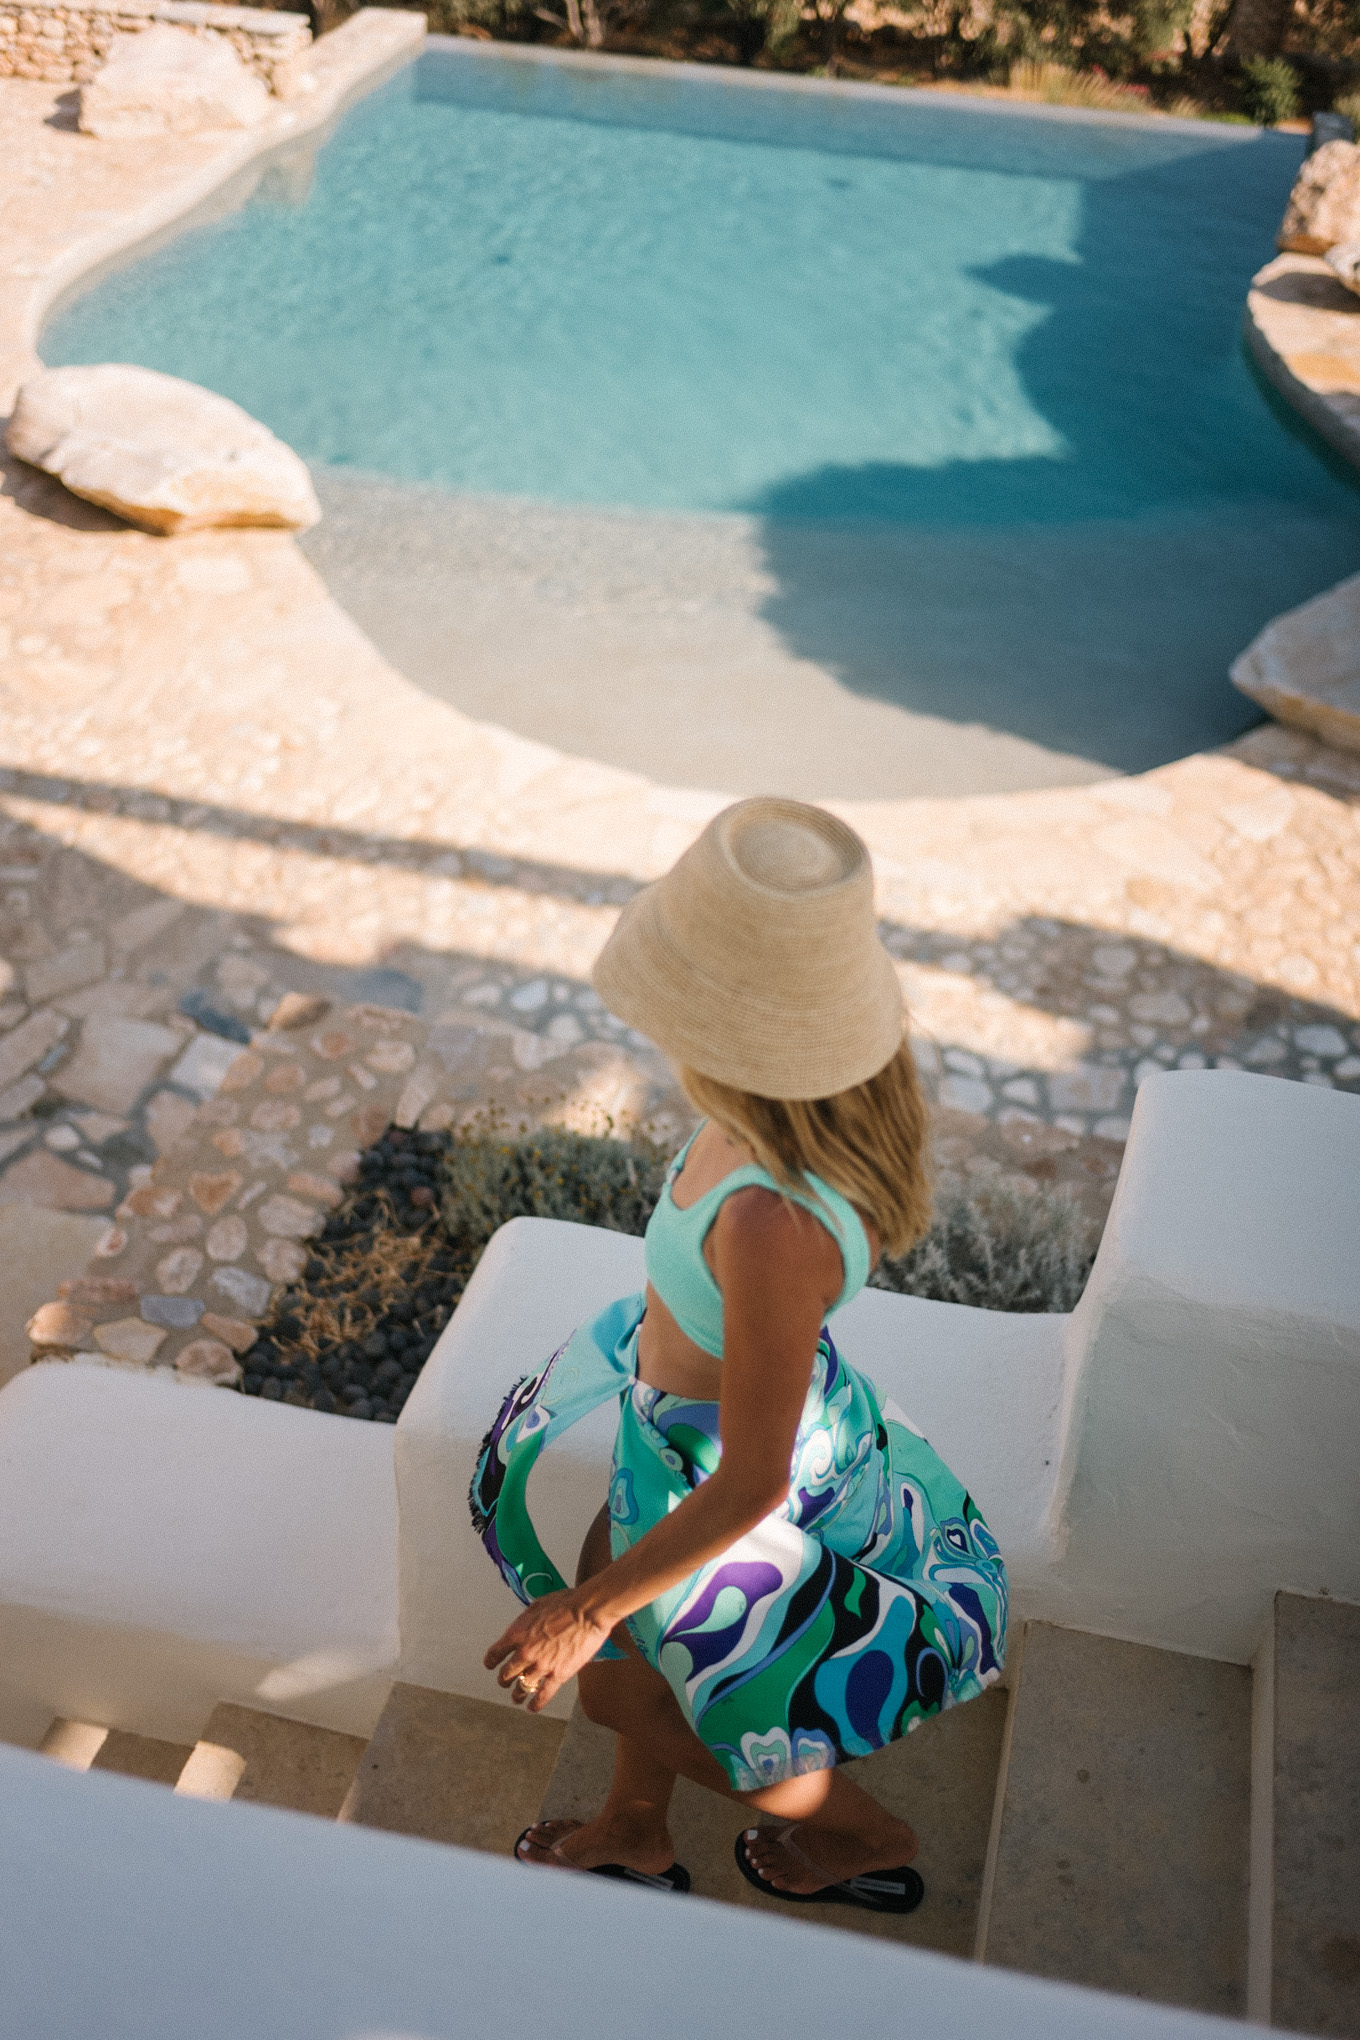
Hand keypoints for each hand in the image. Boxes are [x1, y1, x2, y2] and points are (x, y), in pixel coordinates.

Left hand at [483, 1589, 614, 1711]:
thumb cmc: (567, 1603)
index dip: (491, 1660)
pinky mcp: (558, 1675)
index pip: (496, 1652)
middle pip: (507, 1673)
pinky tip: (532, 1708)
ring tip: (516, 1698)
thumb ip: (527, 1621)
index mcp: (517, 1632)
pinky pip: (542, 1695)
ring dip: (517, 1694)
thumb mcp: (538, 1605)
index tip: (490, 1664)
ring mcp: (541, 1666)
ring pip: (522, 1687)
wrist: (587, 1612)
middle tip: (504, 1682)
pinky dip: (536, 1704)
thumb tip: (524, 1628)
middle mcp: (525, 1652)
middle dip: (504, 1679)